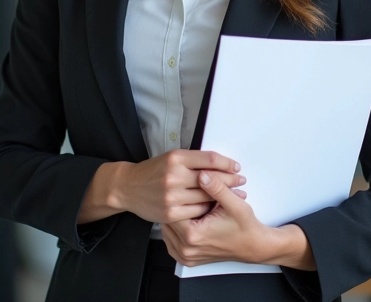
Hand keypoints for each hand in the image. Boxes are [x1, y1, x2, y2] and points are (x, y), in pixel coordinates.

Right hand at [117, 150, 245, 223]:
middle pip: (211, 178)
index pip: (210, 159)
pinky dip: (208, 209)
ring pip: (205, 197)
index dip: (227, 163)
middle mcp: (174, 175)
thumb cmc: (153, 171)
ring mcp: (171, 196)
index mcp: (176, 158)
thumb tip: (219, 164)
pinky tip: (216, 206)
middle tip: (241, 181)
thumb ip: (193, 160)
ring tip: (235, 194)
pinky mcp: (170, 213)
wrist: (129, 187)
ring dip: (222, 196)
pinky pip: (197, 212)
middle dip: (230, 180)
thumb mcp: (172, 158)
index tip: (236, 167)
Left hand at [161, 170, 271, 265]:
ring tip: (183, 205)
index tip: (182, 187)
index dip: (179, 195)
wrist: (253, 246)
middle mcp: (187, 248)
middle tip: (182, 193)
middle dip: (176, 205)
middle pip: (169, 219)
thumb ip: (217, 188)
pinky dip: (175, 230)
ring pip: (168, 230)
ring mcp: (186, 256)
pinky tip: (184, 219)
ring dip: (174, 217)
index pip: (173, 209)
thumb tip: (203, 174)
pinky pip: (171, 242)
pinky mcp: (188, 258)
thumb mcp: (234, 203)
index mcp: (194, 235)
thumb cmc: (245, 228)